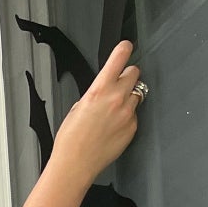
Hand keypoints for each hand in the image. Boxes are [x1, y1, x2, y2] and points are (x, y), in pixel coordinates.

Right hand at [50, 38, 151, 182]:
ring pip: (136, 94)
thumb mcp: (78, 107)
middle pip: (134, 73)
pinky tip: (113, 126)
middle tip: (120, 81)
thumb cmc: (71, 137)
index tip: (126, 45)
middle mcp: (117, 99)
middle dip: (128, 75)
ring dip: (128, 96)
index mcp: (99, 90)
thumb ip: (95, 94)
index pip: (118, 60)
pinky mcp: (133, 127)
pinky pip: (134, 114)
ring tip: (113, 109)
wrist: (76, 162)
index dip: (123, 49)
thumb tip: (104, 91)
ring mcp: (128, 113)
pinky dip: (127, 116)